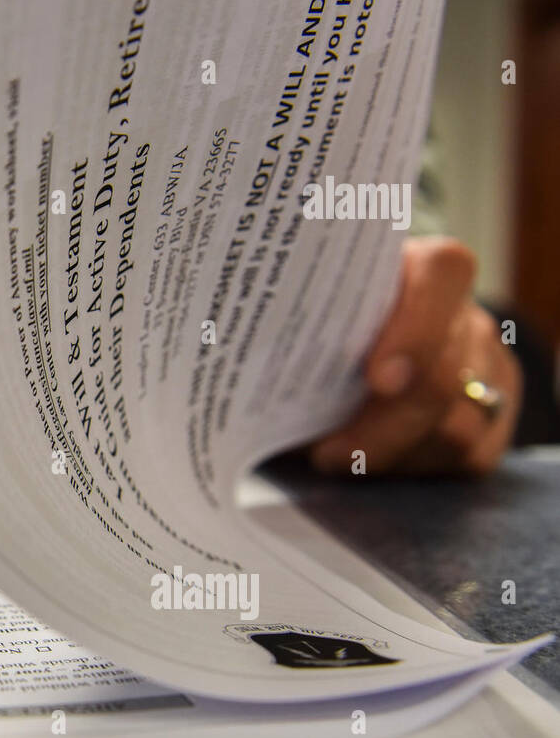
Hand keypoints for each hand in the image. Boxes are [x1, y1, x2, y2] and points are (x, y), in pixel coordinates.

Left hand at [309, 237, 520, 476]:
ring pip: (456, 428)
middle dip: (381, 426)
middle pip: (444, 376)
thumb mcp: (294, 317)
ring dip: (388, 453)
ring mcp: (485, 366)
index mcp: (419, 269)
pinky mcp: (493, 417)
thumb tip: (244, 352)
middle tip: (326, 450)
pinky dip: (410, 468)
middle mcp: (463, 316)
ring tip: (335, 456)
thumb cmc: (307, 333)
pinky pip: (466, 457)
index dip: (417, 329)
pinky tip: (368, 463)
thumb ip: (286, 326)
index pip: (443, 274)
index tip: (375, 379)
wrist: (329, 361)